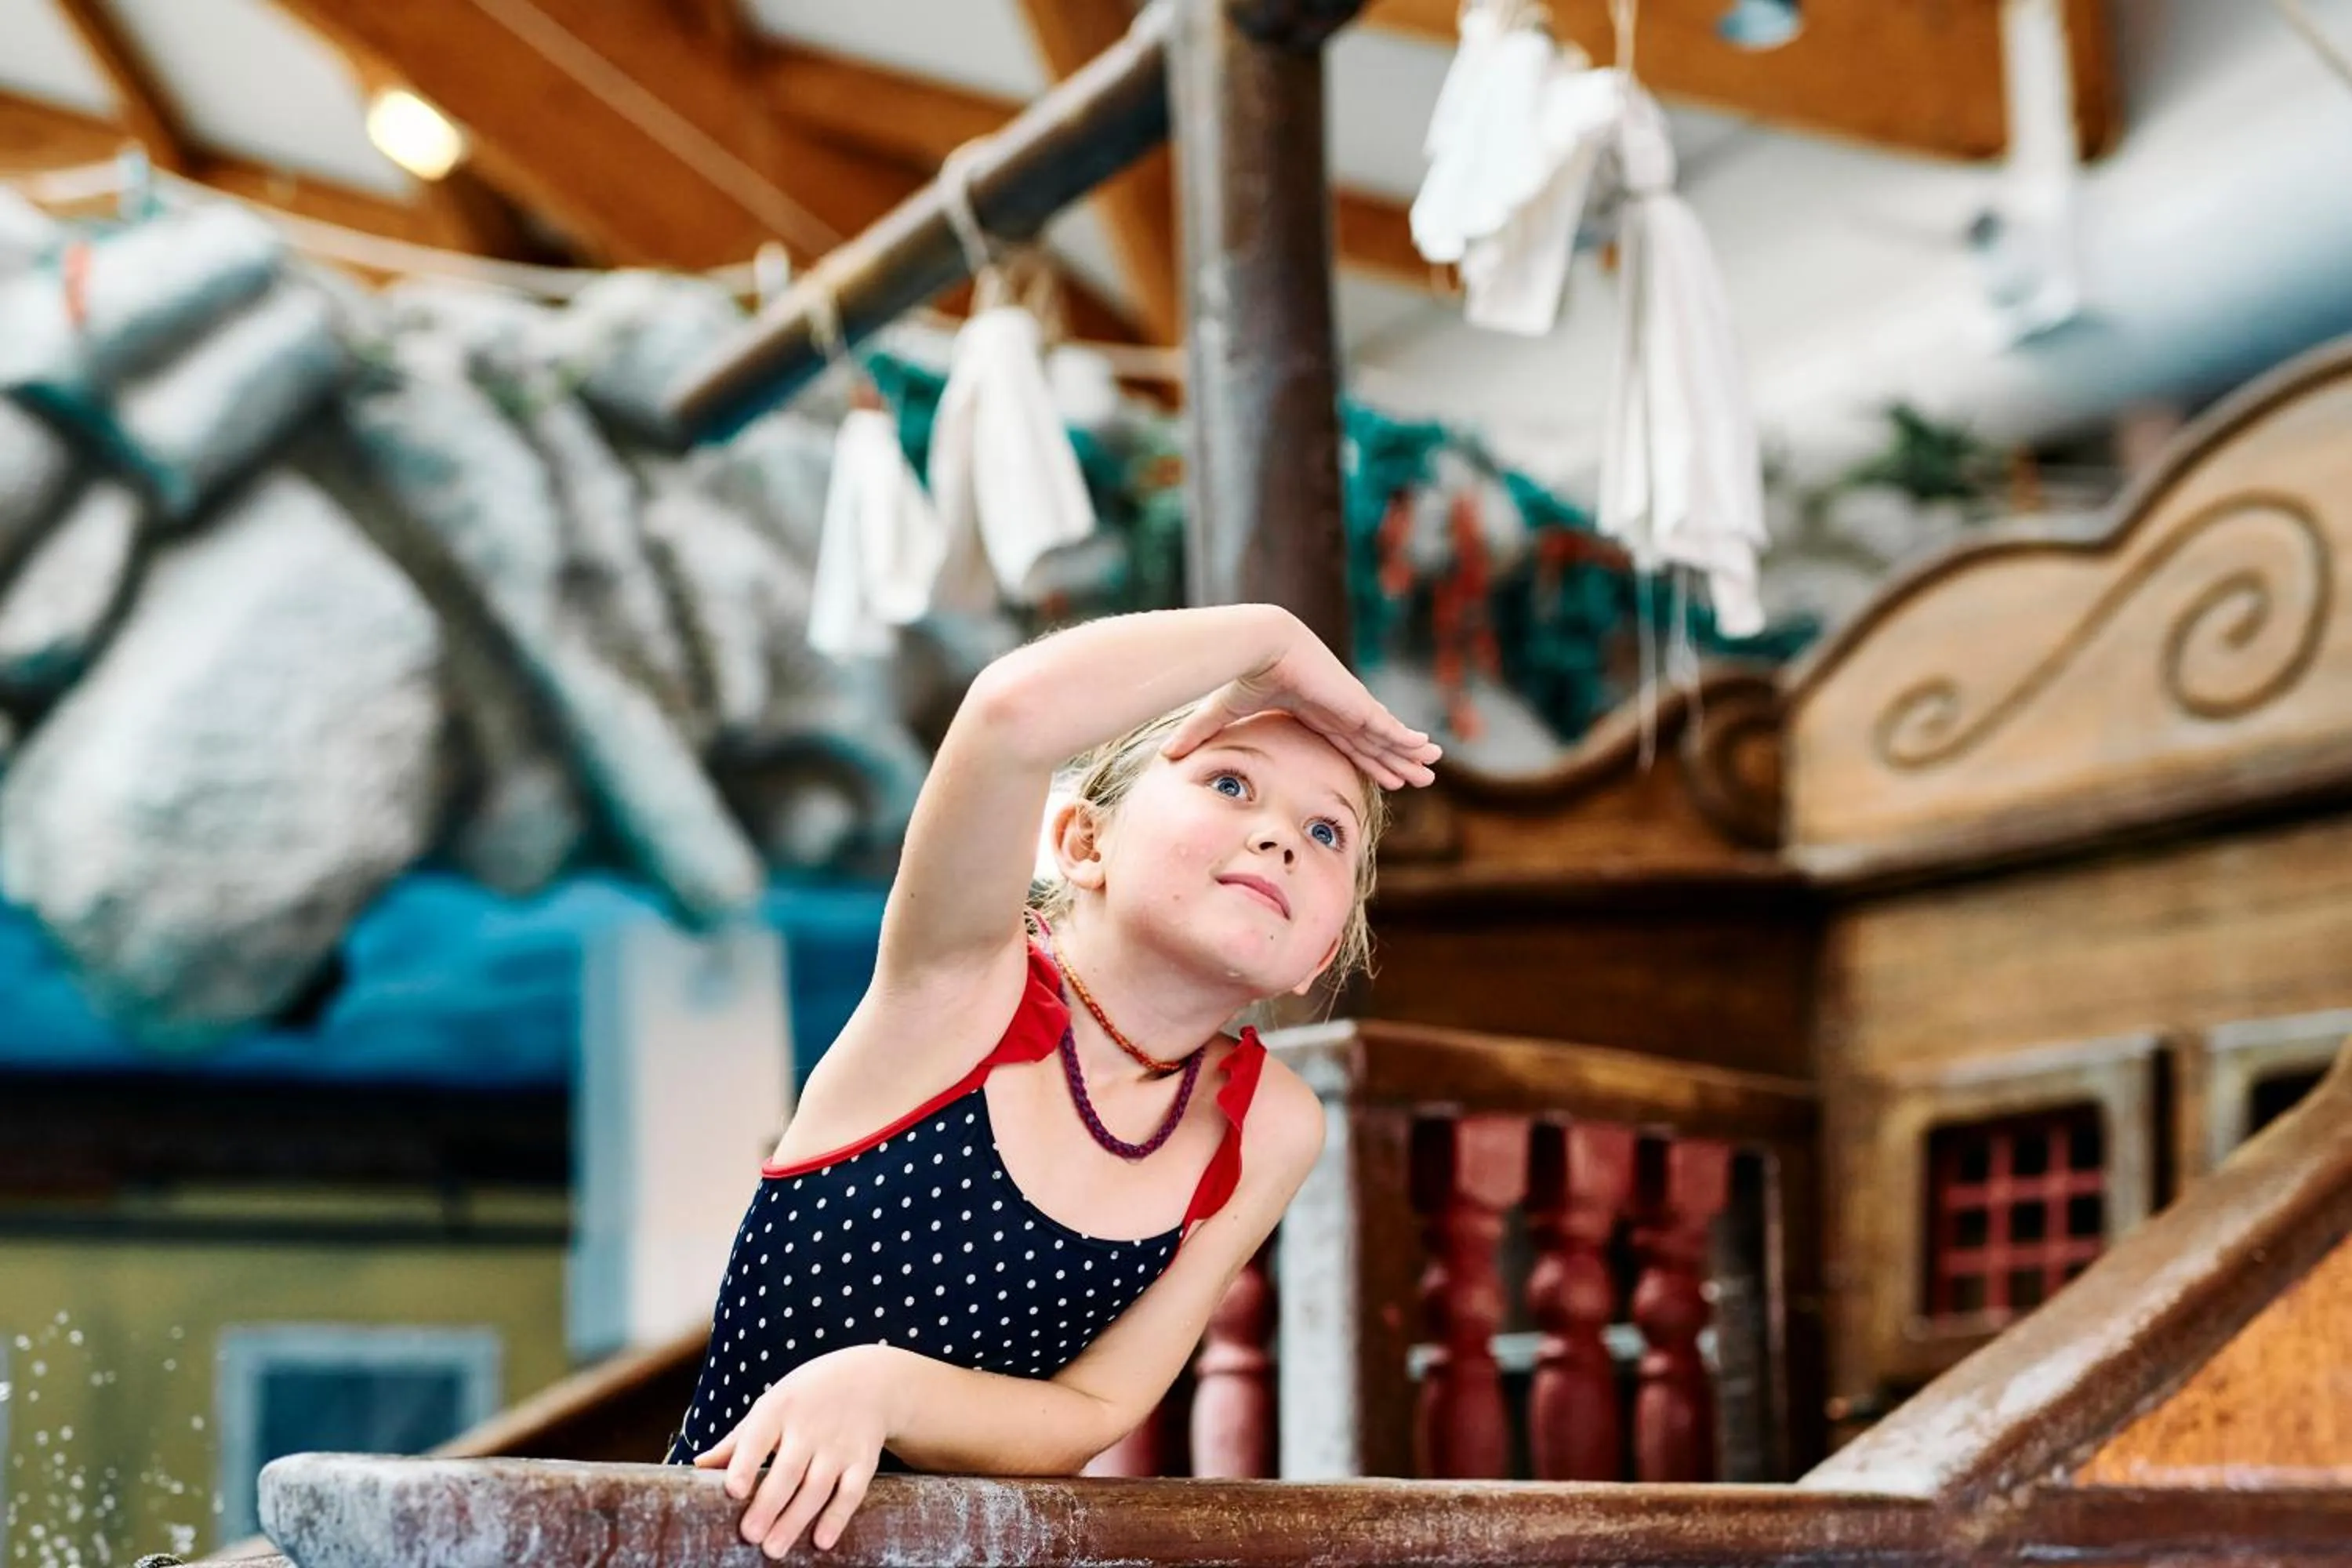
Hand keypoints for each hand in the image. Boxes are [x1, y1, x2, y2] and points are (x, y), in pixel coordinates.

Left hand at [693, 1344, 899, 1557]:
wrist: (869, 1379)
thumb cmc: (806, 1397)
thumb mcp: (772, 1405)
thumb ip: (738, 1439)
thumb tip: (697, 1466)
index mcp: (779, 1408)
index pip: (758, 1437)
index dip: (745, 1464)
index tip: (734, 1491)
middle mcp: (810, 1426)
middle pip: (788, 1470)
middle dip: (769, 1504)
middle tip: (750, 1534)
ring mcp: (839, 1444)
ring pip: (816, 1486)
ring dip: (796, 1519)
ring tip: (774, 1548)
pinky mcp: (863, 1460)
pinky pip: (851, 1491)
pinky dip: (838, 1517)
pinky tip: (822, 1540)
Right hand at [1161, 626, 1442, 788]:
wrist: (1258, 645)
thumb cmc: (1241, 673)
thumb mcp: (1221, 712)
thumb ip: (1201, 733)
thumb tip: (1165, 756)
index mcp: (1311, 711)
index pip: (1343, 741)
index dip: (1362, 760)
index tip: (1380, 776)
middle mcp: (1336, 709)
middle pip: (1371, 744)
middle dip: (1394, 762)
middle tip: (1417, 779)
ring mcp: (1349, 706)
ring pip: (1387, 739)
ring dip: (1408, 755)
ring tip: (1431, 769)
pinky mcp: (1357, 704)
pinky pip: (1389, 728)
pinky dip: (1407, 740)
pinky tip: (1427, 749)